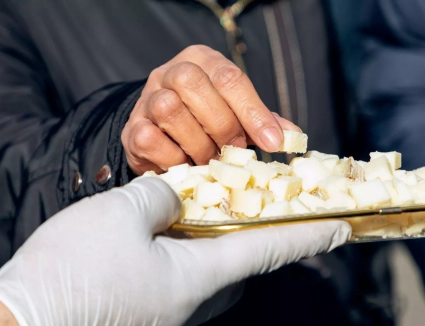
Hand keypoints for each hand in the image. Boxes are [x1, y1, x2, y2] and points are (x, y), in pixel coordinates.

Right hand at [0, 177, 350, 325]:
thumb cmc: (76, 269)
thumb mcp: (122, 212)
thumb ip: (161, 197)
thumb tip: (172, 199)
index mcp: (200, 278)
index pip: (269, 250)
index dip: (309, 235)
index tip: (344, 228)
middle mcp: (193, 302)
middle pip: (242, 264)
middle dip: (258, 235)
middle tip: (261, 206)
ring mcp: (168, 314)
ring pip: (210, 272)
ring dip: (216, 243)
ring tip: (209, 211)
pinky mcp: (144, 316)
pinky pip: (181, 279)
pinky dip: (186, 253)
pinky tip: (166, 232)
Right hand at [122, 44, 300, 174]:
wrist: (161, 131)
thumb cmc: (205, 120)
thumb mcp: (236, 113)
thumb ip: (261, 121)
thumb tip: (291, 136)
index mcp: (201, 60)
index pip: (229, 77)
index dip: (254, 112)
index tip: (273, 143)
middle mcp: (170, 72)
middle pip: (193, 84)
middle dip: (221, 124)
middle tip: (234, 149)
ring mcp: (147, 99)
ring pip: (169, 109)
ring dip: (198, 143)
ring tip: (210, 160)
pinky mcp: (132, 129)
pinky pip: (150, 139)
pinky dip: (173, 158)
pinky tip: (186, 165)